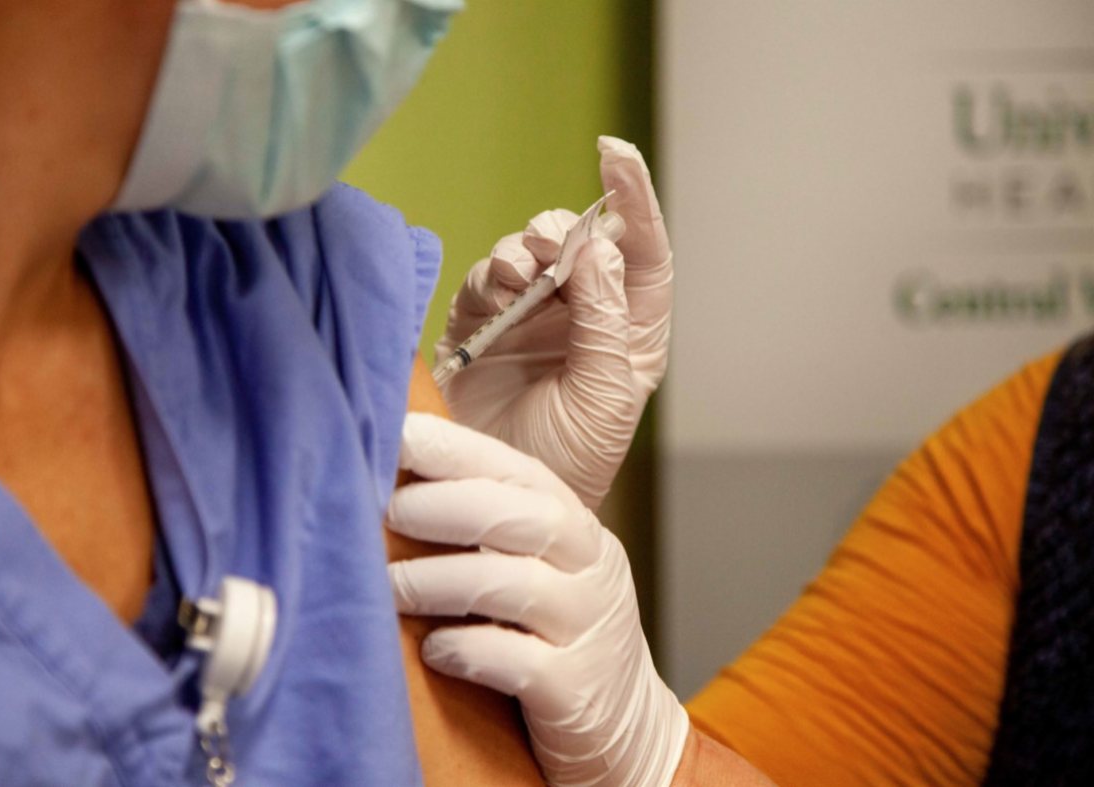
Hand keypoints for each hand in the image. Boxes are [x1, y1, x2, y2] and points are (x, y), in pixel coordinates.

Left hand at [387, 414, 689, 786]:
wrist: (627, 732)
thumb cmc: (557, 638)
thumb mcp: (539, 570)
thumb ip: (490, 528)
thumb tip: (397, 480)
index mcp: (577, 530)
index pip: (519, 472)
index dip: (458, 449)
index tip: (399, 433)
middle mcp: (591, 569)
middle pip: (523, 517)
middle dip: (447, 505)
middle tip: (387, 509)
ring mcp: (588, 630)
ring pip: (515, 585)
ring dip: (440, 579)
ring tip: (390, 586)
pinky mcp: (576, 690)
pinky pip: (518, 661)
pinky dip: (468, 650)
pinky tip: (433, 651)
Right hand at [436, 136, 671, 510]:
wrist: (504, 500)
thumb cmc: (568, 461)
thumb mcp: (602, 396)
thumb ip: (604, 321)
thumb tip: (599, 250)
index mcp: (628, 331)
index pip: (642, 252)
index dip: (632, 199)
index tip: (615, 156)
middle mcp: (581, 316)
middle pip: (582, 242)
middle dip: (567, 231)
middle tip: (552, 249)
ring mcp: (531, 318)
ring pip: (531, 251)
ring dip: (527, 252)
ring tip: (522, 278)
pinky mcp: (483, 325)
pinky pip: (487, 277)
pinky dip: (492, 273)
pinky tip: (498, 292)